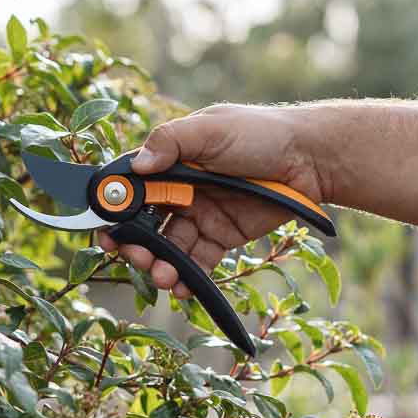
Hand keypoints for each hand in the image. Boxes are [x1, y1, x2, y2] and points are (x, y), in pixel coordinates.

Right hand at [98, 104, 327, 297]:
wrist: (312, 159)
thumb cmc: (261, 133)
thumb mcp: (212, 129)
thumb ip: (171, 142)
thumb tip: (138, 166)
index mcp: (171, 160)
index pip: (131, 187)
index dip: (114, 210)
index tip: (105, 231)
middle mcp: (180, 190)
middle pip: (144, 223)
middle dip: (135, 245)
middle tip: (136, 258)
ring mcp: (201, 215)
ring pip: (168, 247)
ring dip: (159, 264)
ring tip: (163, 277)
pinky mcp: (222, 237)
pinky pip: (197, 261)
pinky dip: (187, 277)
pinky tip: (181, 288)